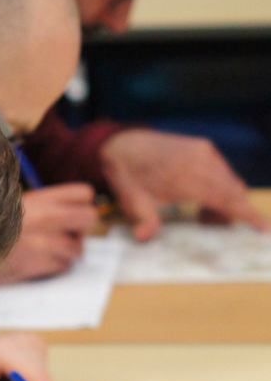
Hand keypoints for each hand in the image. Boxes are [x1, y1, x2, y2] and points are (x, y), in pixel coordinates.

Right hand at [0, 184, 96, 282]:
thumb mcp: (14, 204)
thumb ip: (43, 204)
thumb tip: (70, 210)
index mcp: (41, 198)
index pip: (84, 194)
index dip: (82, 205)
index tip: (72, 214)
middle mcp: (45, 217)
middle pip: (89, 218)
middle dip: (81, 229)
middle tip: (67, 234)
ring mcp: (43, 241)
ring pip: (77, 249)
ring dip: (68, 253)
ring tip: (51, 251)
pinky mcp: (36, 264)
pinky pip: (61, 266)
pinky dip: (54, 266)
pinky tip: (39, 261)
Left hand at [100, 128, 269, 240]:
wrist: (123, 145)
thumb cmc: (129, 177)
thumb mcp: (132, 203)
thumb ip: (144, 221)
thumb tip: (145, 236)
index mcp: (188, 177)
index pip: (227, 199)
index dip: (247, 215)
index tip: (264, 228)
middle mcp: (202, 162)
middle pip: (235, 191)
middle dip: (233, 212)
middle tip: (208, 224)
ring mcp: (205, 152)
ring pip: (232, 181)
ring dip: (226, 200)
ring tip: (201, 214)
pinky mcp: (204, 147)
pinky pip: (223, 170)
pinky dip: (221, 187)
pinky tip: (201, 197)